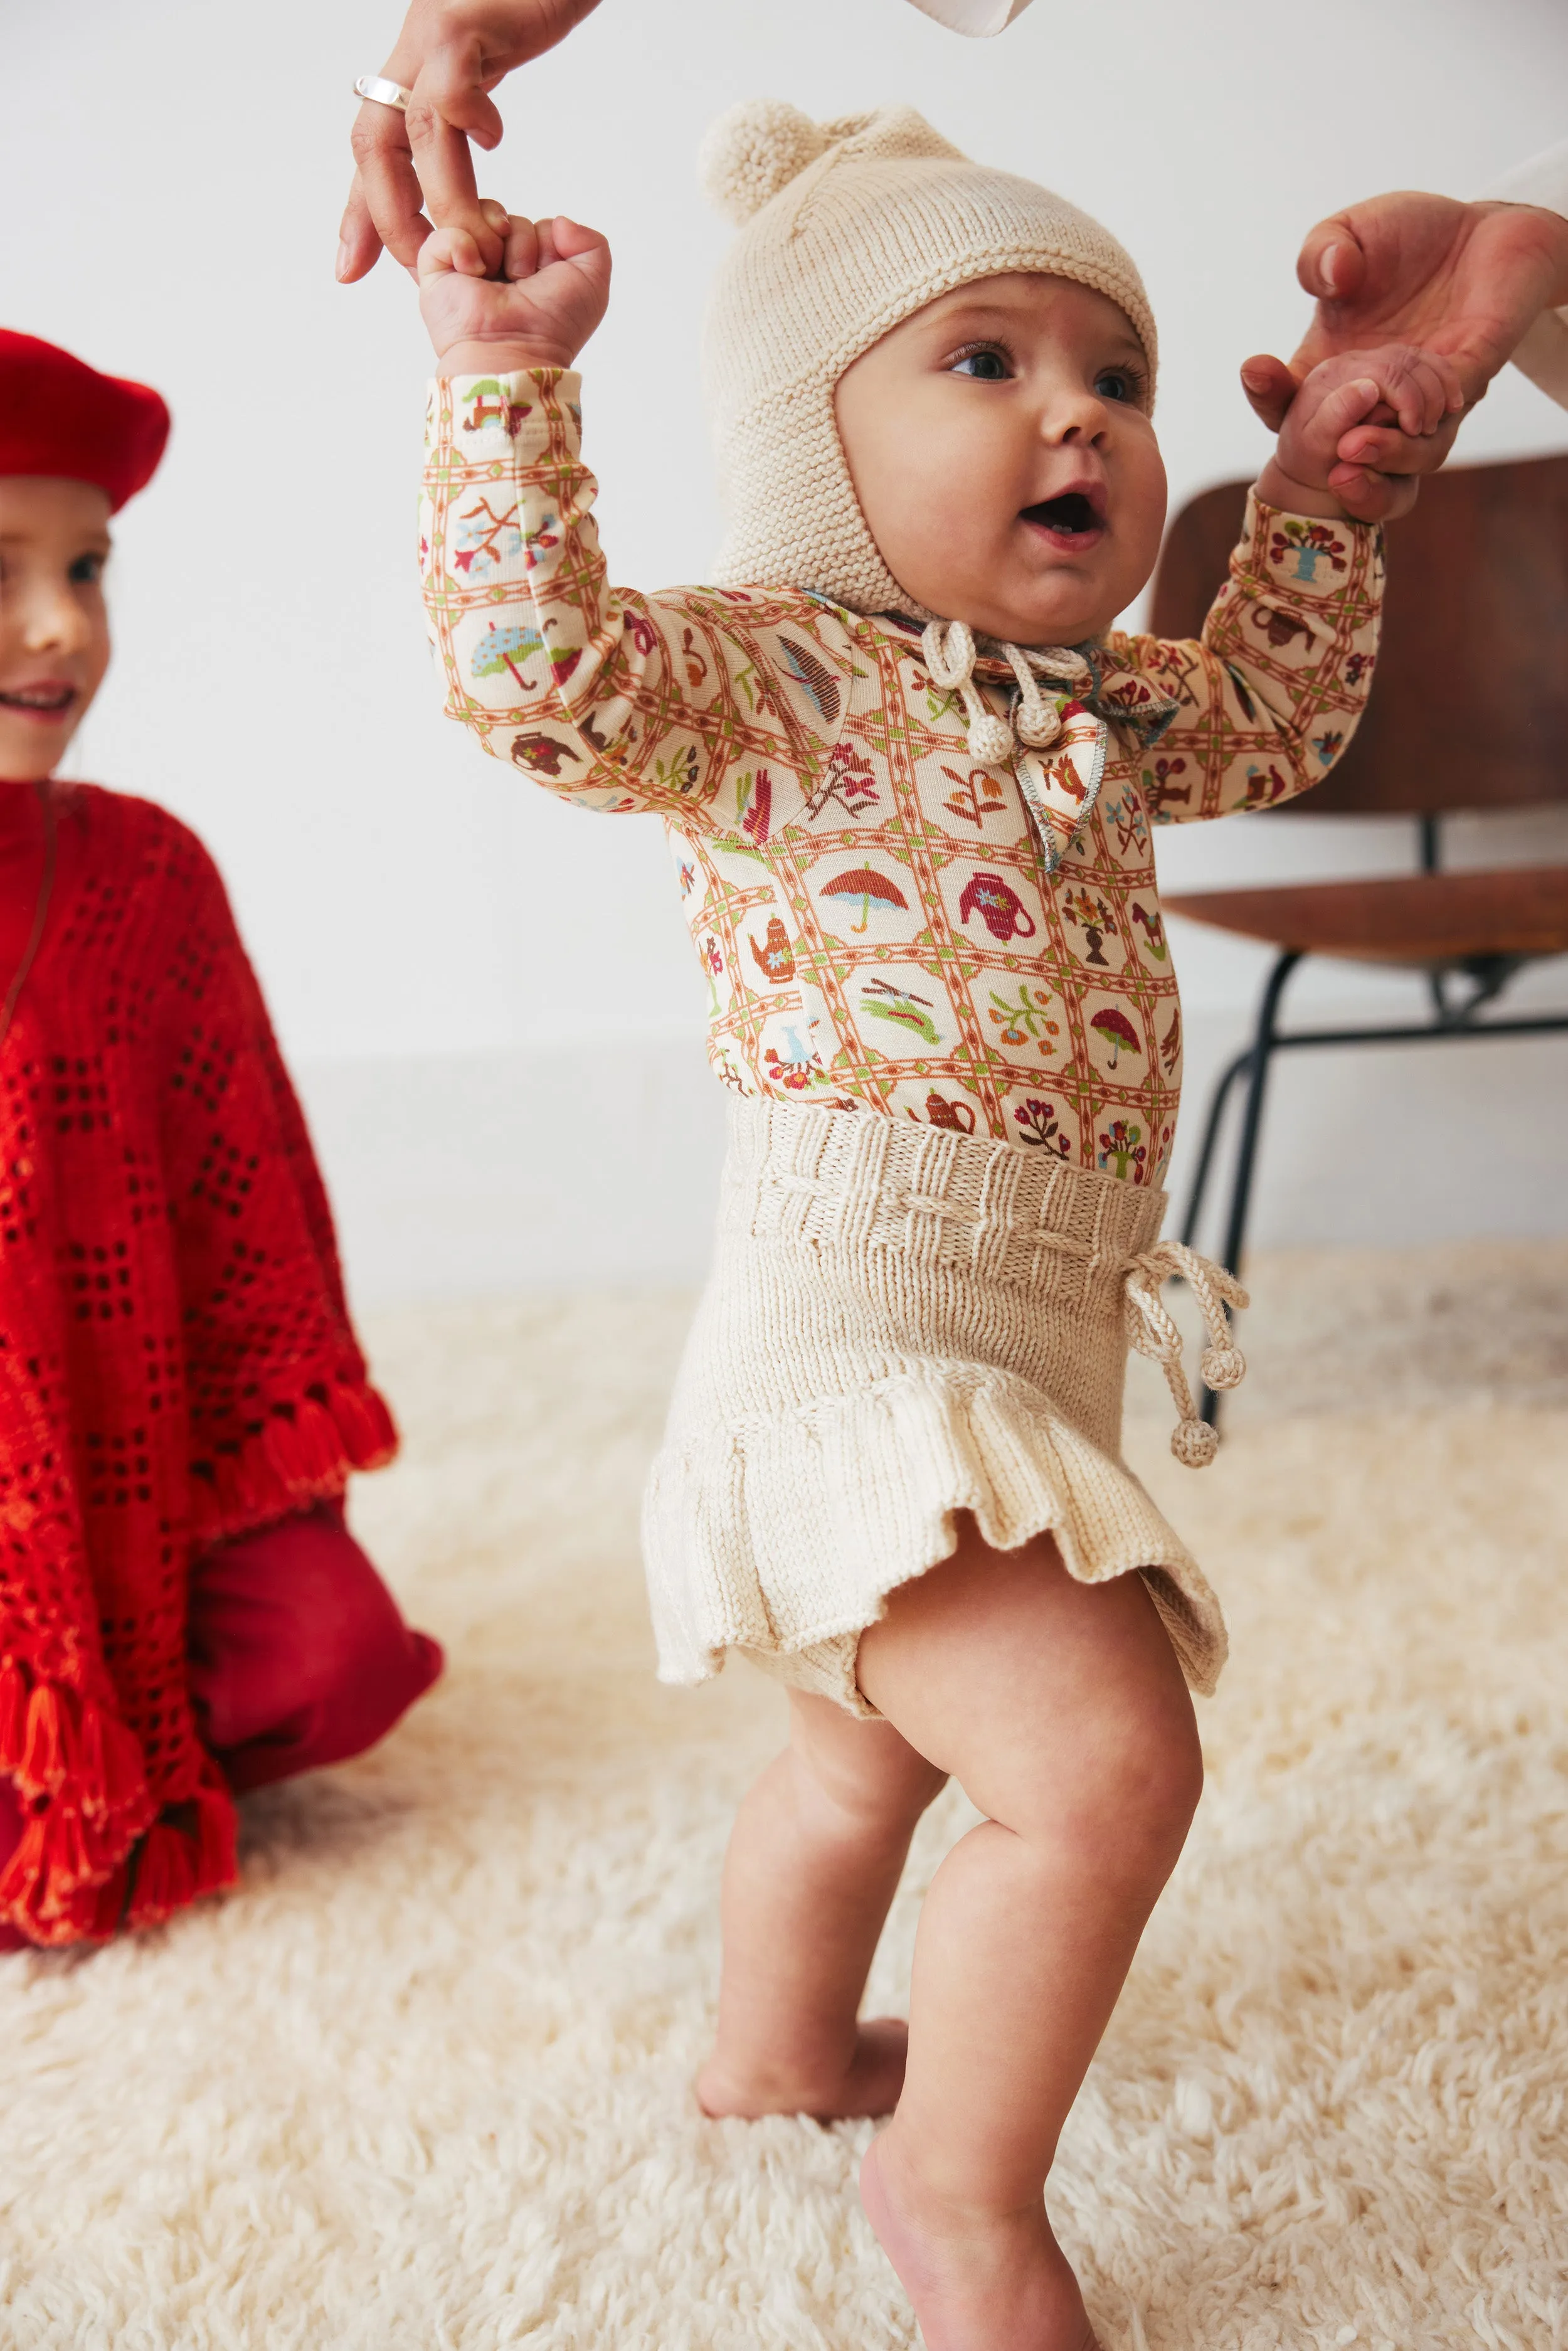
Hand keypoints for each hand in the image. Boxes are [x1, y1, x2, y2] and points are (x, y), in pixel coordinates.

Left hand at [340, 0, 603, 282]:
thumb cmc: (531, 7)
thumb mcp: (487, 69)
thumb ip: (464, 112)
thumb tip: (465, 155)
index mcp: (412, 71)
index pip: (373, 151)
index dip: (359, 213)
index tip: (350, 267)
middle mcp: (412, 52)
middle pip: (374, 143)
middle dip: (388, 214)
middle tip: (417, 265)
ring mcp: (435, 35)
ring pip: (416, 129)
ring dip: (443, 196)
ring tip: (475, 236)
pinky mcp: (466, 24)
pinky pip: (451, 88)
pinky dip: (469, 123)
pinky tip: (495, 140)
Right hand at [419, 207, 611, 372]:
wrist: (516, 351)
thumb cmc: (553, 328)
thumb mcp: (592, 284)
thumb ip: (592, 243)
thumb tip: (559, 221)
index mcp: (531, 271)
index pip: (538, 225)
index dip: (548, 244)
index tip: (548, 276)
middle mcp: (498, 266)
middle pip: (509, 218)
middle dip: (524, 245)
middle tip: (522, 283)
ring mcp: (466, 264)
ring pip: (479, 216)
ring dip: (498, 245)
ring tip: (498, 279)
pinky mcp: (436, 268)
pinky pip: (446, 230)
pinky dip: (463, 246)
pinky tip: (474, 273)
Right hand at [1240, 194, 1567, 519]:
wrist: (1485, 226)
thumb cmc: (1409, 232)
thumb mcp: (1348, 231)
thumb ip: (1322, 252)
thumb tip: (1335, 279)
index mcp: (1332, 361)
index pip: (1290, 401)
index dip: (1269, 396)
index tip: (1256, 369)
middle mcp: (1374, 391)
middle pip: (1341, 445)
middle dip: (1322, 448)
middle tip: (1312, 437)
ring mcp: (1423, 392)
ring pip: (1402, 449)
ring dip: (1378, 454)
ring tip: (1354, 447)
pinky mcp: (1471, 374)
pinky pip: (1450, 409)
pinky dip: (1427, 418)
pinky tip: (1414, 417)